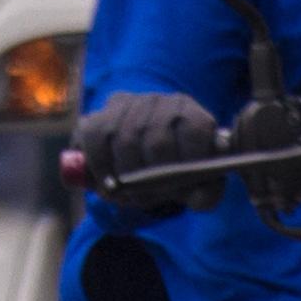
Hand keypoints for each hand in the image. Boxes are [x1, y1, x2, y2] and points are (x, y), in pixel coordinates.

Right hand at [74, 90, 225, 206]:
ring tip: (128, 195)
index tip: (182, 187)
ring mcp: (128, 106)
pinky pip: (95, 138)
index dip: (190, 161)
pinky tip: (106, 183)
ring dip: (125, 176)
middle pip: (157, 140)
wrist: (142, 163)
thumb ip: (206, 193)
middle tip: (149, 198)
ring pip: (124, 140)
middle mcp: (160, 102)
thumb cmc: (174, 173)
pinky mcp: (99, 116)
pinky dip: (100, 165)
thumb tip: (198, 197)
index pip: (196, 130)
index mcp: (191, 114)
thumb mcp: (196, 186)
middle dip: (153, 178)